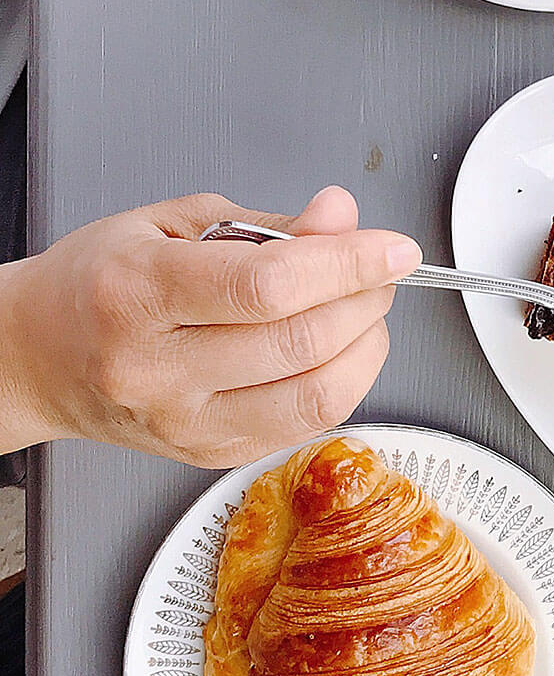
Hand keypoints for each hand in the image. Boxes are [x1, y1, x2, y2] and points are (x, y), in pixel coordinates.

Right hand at [0, 186, 420, 467]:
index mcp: (137, 295)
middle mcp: (156, 369)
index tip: (393, 247)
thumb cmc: (98, 284)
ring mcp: (184, 424)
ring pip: (314, 398)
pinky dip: (340, 383)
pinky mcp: (209, 456)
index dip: (348, 264)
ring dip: (365, 347)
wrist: (38, 357)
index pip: (268, 285)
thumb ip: (268, 225)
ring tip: (361, 309)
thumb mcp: (173, 223)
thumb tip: (341, 218)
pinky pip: (304, 426)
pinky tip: (334, 350)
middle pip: (300, 343)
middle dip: (366, 299)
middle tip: (379, 270)